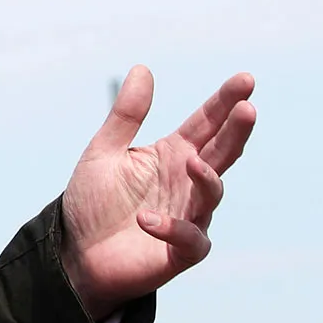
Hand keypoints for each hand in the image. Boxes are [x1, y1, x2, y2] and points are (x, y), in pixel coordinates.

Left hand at [60, 66, 255, 320]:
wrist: (75, 253)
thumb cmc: (93, 202)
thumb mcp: (104, 151)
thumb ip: (126, 114)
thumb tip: (143, 68)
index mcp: (173, 154)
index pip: (206, 123)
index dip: (225, 101)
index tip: (246, 79)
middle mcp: (187, 182)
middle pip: (221, 153)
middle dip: (237, 132)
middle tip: (248, 109)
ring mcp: (188, 216)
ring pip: (212, 194)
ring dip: (206, 178)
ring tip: (192, 162)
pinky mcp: (180, 252)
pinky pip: (191, 239)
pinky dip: (173, 228)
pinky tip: (146, 219)